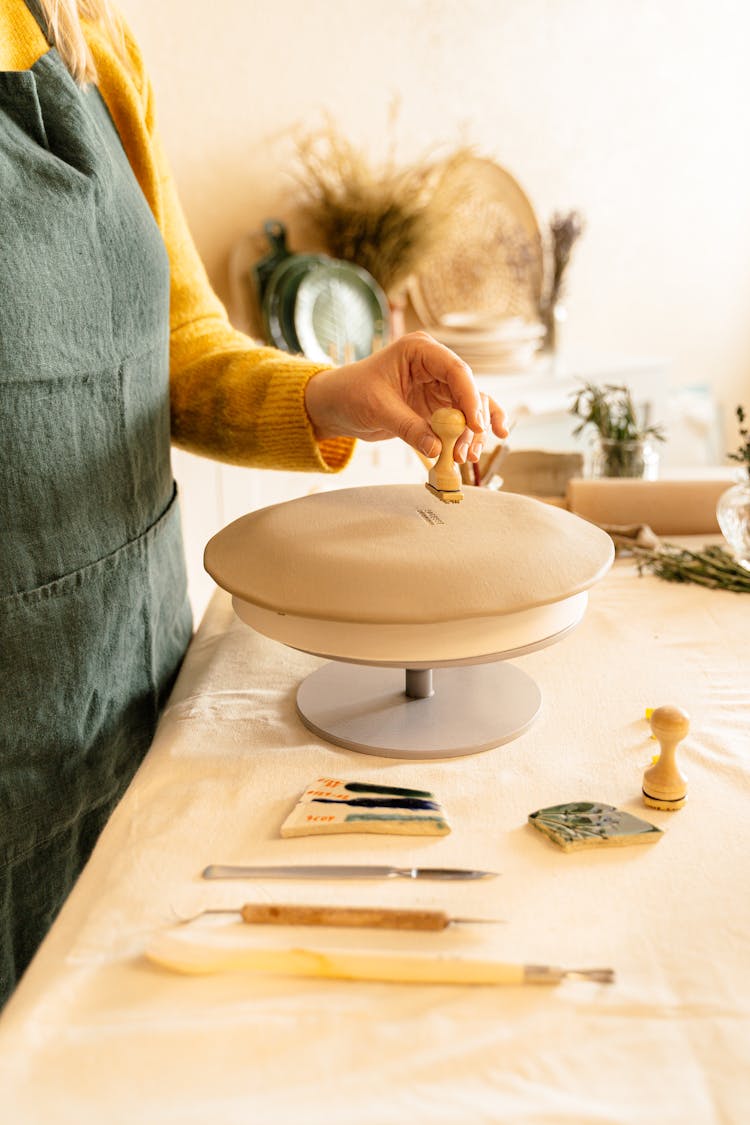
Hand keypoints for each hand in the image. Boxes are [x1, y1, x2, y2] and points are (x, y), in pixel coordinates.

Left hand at [304, 332, 507, 461]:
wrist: (337, 405)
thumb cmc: (351, 393)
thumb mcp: (378, 409)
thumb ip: (409, 427)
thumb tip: (437, 449)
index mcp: (420, 351)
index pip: (456, 371)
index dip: (470, 398)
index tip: (475, 426)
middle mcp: (434, 366)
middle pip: (467, 391)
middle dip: (471, 422)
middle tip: (465, 451)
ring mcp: (437, 386)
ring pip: (468, 408)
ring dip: (471, 434)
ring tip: (465, 458)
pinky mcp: (436, 407)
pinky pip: (460, 420)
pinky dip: (467, 436)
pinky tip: (477, 449)